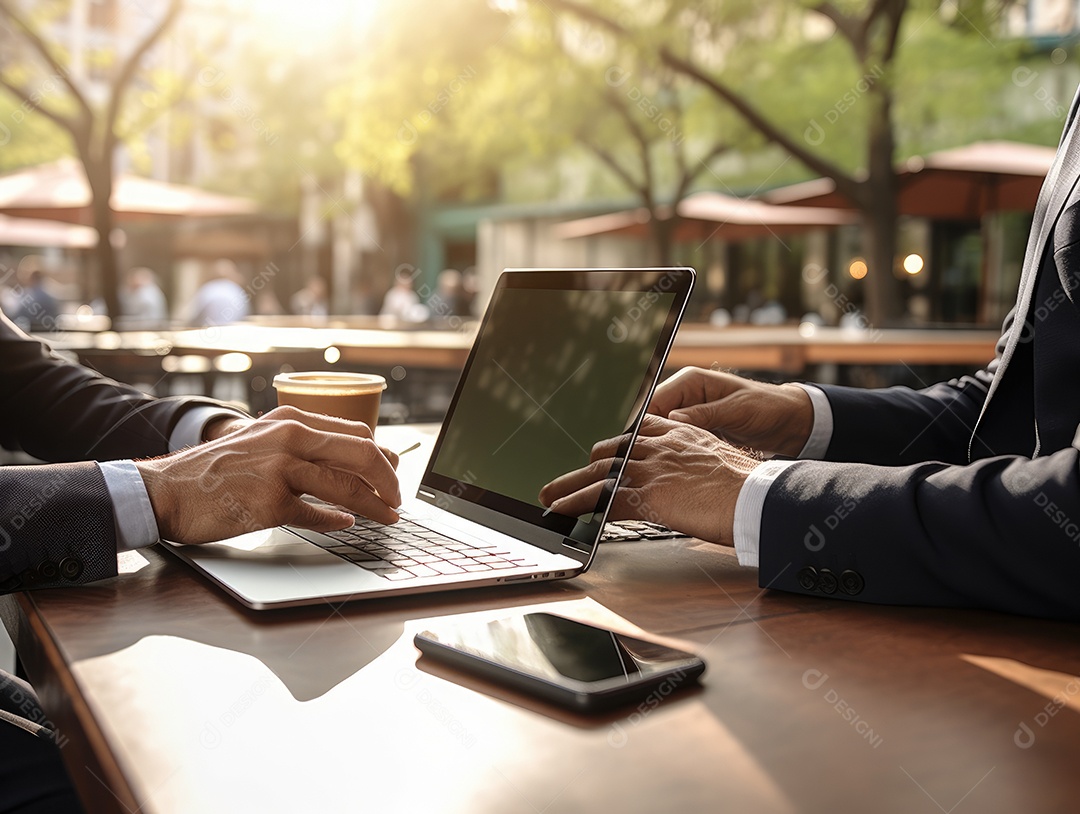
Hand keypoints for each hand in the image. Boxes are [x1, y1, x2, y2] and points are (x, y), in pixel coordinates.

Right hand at [136, 406, 401, 543]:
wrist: (166, 490)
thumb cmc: (215, 470)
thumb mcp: (261, 442)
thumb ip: (303, 447)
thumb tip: (350, 466)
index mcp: (292, 421)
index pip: (357, 432)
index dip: (382, 456)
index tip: (393, 474)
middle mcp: (290, 438)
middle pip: (362, 454)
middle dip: (389, 480)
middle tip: (398, 499)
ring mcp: (281, 470)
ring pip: (347, 487)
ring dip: (375, 506)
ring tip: (388, 517)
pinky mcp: (271, 502)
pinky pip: (318, 514)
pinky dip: (338, 521)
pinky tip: (347, 525)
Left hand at [538, 415, 759, 545]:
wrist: (758, 497)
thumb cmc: (750, 488)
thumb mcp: (720, 464)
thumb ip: (696, 466)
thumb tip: (690, 484)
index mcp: (680, 433)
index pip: (636, 431)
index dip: (615, 445)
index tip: (601, 453)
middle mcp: (661, 445)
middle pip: (609, 452)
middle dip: (585, 468)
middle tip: (565, 481)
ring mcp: (652, 468)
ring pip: (599, 475)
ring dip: (569, 488)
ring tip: (549, 498)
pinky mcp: (647, 493)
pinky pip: (602, 499)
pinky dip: (578, 506)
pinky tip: (563, 513)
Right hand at [649, 367, 812, 457]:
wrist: (789, 422)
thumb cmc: (767, 407)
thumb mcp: (737, 410)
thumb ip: (705, 414)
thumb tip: (673, 418)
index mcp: (691, 381)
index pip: (654, 400)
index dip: (643, 423)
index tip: (637, 445)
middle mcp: (686, 395)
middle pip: (653, 417)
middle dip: (648, 438)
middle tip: (644, 461)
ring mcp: (690, 413)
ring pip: (662, 431)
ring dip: (661, 447)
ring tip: (656, 467)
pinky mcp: (697, 429)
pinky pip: (676, 440)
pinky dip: (674, 452)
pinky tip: (673, 468)